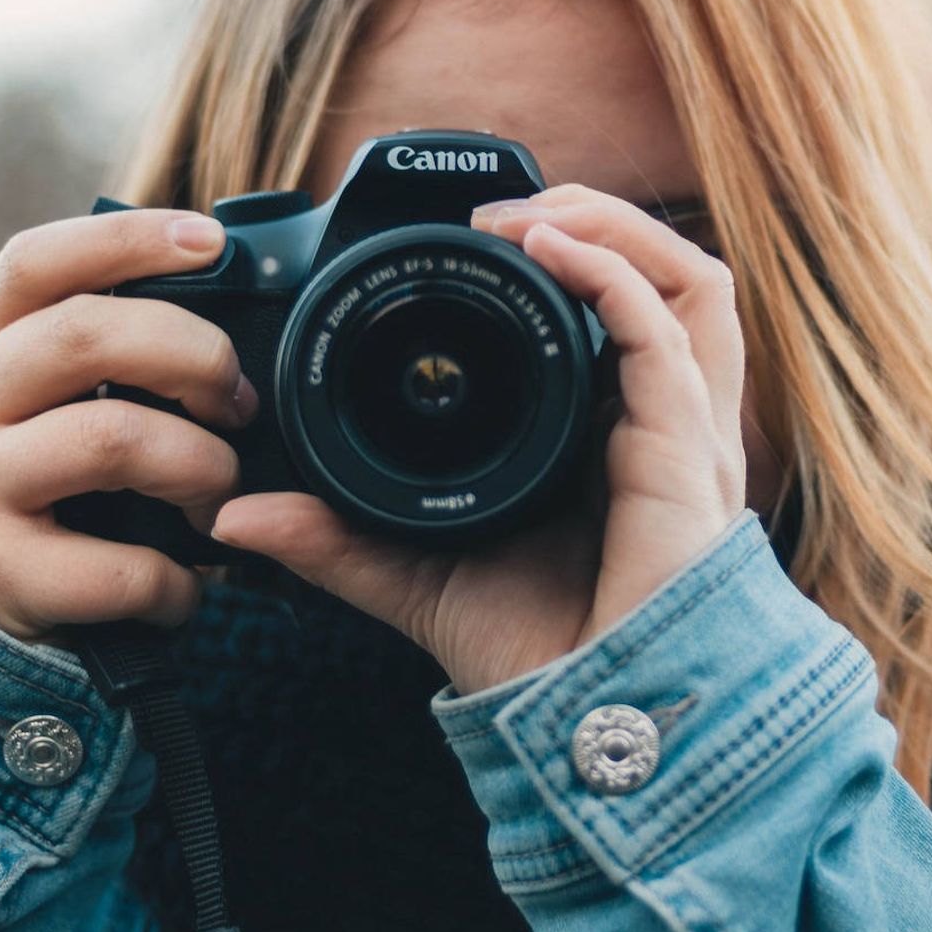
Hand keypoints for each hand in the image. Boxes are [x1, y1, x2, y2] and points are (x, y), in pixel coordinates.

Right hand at [0, 209, 256, 642]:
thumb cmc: (53, 469)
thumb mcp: (59, 390)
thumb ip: (117, 336)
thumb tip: (230, 281)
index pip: (36, 262)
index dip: (127, 239)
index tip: (212, 242)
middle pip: (86, 334)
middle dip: (196, 357)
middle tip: (240, 403)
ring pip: (113, 439)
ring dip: (202, 468)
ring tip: (218, 494)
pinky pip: (121, 564)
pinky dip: (177, 580)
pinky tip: (184, 585)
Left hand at [209, 184, 747, 694]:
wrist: (592, 719)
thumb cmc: (534, 653)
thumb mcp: (413, 574)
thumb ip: (335, 540)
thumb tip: (235, 519)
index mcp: (613, 433)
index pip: (621, 315)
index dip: (571, 258)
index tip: (474, 238)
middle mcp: (661, 418)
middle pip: (671, 275)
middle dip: (598, 219)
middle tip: (503, 212)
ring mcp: (685, 428)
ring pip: (695, 279)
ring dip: (615, 225)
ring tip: (532, 213)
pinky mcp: (688, 445)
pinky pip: (669, 329)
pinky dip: (613, 271)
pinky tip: (550, 248)